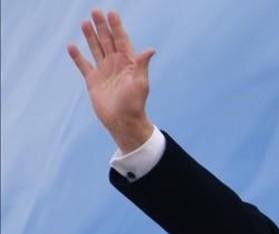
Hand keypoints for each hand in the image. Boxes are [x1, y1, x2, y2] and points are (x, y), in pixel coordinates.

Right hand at [67, 10, 155, 152]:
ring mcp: (104, 72)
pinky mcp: (93, 81)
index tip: (111, 13)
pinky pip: (83, 65)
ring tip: (85, 22)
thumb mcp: (140, 83)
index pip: (122, 40)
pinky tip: (72, 46)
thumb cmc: (135, 104)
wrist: (123, 122)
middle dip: (102, 26)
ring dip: (91, 36)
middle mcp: (116, 64)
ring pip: (96, 49)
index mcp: (128, 63)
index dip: (116, 27)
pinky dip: (78, 56)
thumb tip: (150, 50)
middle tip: (95, 11)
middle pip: (107, 41)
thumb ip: (142, 65)